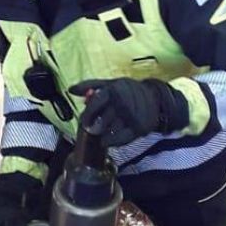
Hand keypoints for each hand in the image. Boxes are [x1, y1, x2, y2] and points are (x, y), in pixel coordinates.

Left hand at [69, 78, 187, 146]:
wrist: (155, 98)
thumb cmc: (128, 91)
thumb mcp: (111, 83)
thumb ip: (90, 86)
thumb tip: (70, 90)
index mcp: (114, 90)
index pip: (96, 102)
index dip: (87, 114)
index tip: (83, 122)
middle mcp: (122, 102)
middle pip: (102, 119)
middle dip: (93, 127)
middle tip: (91, 130)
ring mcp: (131, 116)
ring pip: (110, 130)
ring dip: (102, 135)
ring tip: (99, 135)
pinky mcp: (138, 127)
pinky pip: (122, 138)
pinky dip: (112, 141)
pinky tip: (106, 141)